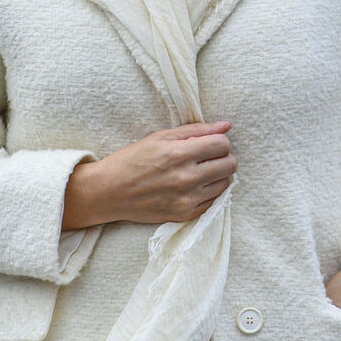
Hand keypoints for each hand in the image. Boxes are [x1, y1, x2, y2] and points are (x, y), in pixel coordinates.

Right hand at [62, 121, 236, 229]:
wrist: (110, 191)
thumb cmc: (134, 158)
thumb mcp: (161, 136)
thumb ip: (196, 130)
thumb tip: (226, 125)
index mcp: (179, 153)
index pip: (222, 144)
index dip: (219, 140)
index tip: (208, 142)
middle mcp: (186, 178)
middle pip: (230, 164)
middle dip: (222, 156)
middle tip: (206, 156)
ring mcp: (187, 199)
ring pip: (225, 184)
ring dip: (217, 175)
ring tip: (198, 170)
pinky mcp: (185, 215)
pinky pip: (213, 202)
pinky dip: (208, 192)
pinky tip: (193, 185)